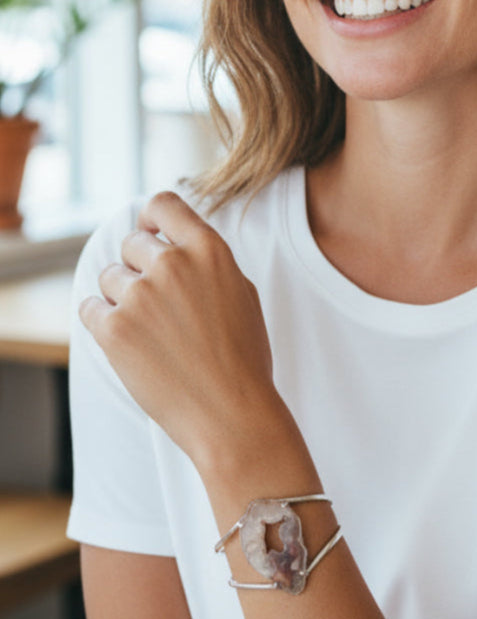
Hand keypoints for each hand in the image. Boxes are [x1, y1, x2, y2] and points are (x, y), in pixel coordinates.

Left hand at [80, 191, 283, 470]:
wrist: (232, 414)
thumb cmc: (243, 360)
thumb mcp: (242, 293)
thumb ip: (207, 260)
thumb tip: (173, 239)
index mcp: (210, 250)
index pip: (163, 204)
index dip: (151, 219)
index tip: (151, 235)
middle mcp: (173, 264)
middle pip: (132, 243)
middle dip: (139, 268)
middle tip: (160, 307)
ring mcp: (141, 295)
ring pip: (110, 277)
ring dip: (121, 298)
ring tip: (151, 333)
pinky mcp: (115, 328)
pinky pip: (91, 308)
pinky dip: (104, 323)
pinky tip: (130, 344)